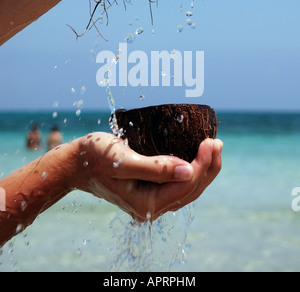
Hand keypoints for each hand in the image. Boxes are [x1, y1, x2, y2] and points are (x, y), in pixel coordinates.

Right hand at [72, 133, 221, 220]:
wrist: (76, 163)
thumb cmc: (95, 158)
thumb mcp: (123, 161)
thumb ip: (155, 168)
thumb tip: (187, 171)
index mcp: (146, 204)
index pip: (185, 186)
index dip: (202, 165)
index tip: (210, 142)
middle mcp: (151, 207)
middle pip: (190, 190)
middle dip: (208, 167)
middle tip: (217, 142)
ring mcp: (151, 200)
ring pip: (187, 188)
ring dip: (203, 169)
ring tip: (214, 148)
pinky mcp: (149, 190)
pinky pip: (177, 183)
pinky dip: (191, 170)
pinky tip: (197, 157)